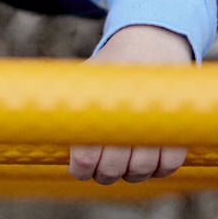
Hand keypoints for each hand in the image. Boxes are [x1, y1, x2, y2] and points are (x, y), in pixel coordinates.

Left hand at [69, 25, 191, 184]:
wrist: (150, 43)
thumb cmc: (110, 66)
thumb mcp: (83, 76)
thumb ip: (65, 102)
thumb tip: (36, 126)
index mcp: (101, 101)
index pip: (87, 155)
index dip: (81, 168)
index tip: (79, 168)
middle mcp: (129, 111)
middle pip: (113, 168)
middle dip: (104, 174)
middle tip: (100, 169)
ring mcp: (157, 119)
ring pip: (142, 170)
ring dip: (131, 175)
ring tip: (123, 166)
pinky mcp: (181, 125)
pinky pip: (170, 164)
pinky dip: (158, 170)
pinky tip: (148, 162)